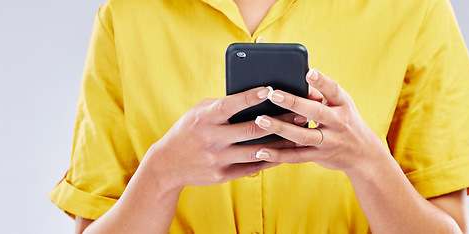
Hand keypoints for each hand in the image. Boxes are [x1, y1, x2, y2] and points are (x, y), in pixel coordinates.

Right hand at [141, 87, 307, 189]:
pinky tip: (284, 153)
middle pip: (251, 130)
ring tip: (299, 135)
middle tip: (301, 114)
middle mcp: (211, 139)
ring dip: (281, 143)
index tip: (270, 89)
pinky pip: (252, 167)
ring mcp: (217, 159)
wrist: (167, 164)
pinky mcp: (221, 176)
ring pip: (257, 151)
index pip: (231, 105)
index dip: (251, 97)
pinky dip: (270, 159)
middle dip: (279, 121)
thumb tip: (254, 98)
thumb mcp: (199, 113)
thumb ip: (222, 106)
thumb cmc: (189, 130)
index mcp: (204, 119)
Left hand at [251, 69, 390, 172]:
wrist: (363, 153)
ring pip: (303, 135)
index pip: (333, 90)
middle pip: (315, 112)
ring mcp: (329, 141)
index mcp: (342, 104)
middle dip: (293, 103)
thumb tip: (294, 80)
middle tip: (273, 95)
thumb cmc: (344, 120)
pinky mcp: (319, 156)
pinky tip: (261, 151)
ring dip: (280, 128)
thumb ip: (318, 94)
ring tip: (261, 121)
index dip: (321, 81)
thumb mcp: (339, 104)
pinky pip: (296, 156)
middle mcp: (338, 122)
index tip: (308, 72)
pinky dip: (278, 155)